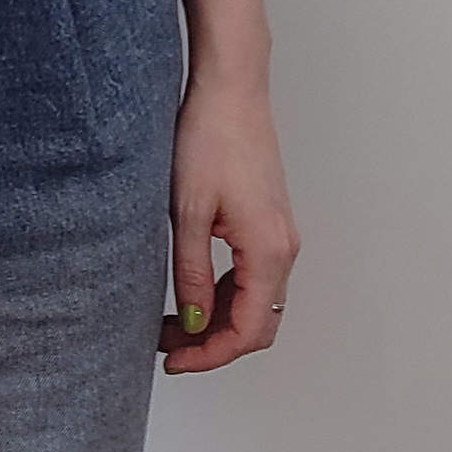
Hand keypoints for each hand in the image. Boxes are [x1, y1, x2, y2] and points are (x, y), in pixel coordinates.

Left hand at [158, 75, 299, 372]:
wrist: (230, 90)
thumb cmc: (209, 138)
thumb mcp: (187, 212)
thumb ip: (189, 272)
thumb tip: (192, 321)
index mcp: (268, 251)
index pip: (248, 330)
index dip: (211, 355)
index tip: (174, 361)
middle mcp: (283, 248)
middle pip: (258, 323)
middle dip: (214, 343)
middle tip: (167, 346)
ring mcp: (280, 235)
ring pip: (256, 301)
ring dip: (218, 319)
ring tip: (170, 321)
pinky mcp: (269, 222)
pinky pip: (253, 276)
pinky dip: (225, 294)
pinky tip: (190, 291)